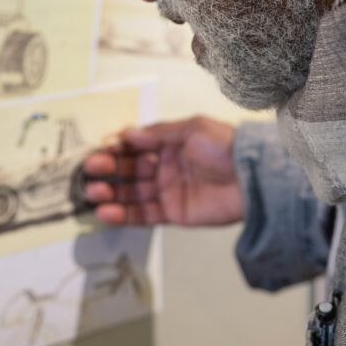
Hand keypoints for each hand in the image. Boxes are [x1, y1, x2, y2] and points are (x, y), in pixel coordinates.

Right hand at [83, 115, 243, 226]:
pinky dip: (123, 215)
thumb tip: (125, 133)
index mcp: (169, 143)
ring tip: (94, 193)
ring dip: (111, 193)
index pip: (135, 145)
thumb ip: (157, 134)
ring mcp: (168, 191)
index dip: (117, 147)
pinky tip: (106, 213)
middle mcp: (165, 166)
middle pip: (129, 169)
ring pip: (132, 193)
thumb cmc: (225, 146)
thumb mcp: (191, 129)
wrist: (253, 178)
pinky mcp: (173, 213)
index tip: (101, 149)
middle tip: (92, 170)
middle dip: (109, 169)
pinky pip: (143, 215)